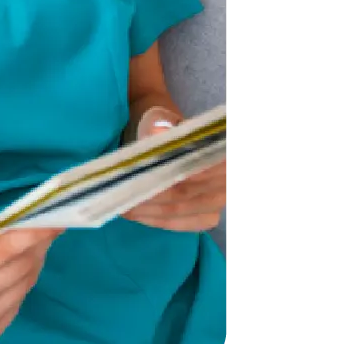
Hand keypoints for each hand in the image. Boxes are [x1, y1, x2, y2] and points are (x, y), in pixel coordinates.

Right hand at [0, 204, 61, 340]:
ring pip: (24, 284)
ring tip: (33, 241)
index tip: (54, 220)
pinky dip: (24, 279)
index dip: (32, 234)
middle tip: (46, 223)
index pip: (3, 251)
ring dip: (34, 260)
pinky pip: (19, 300)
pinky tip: (17, 264)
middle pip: (19, 267)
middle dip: (37, 244)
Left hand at [122, 107, 227, 231]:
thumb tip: (156, 134)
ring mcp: (216, 201)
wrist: (168, 136)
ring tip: (122, 206)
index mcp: (216, 153)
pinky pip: (181, 224)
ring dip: (148, 212)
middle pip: (183, 195)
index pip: (190, 171)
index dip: (163, 179)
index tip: (135, 182)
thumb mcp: (158, 119)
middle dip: (149, 198)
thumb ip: (158, 127)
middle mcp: (223, 180)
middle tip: (120, 197)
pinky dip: (155, 221)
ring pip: (179, 212)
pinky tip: (135, 215)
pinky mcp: (206, 217)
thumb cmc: (163, 127)